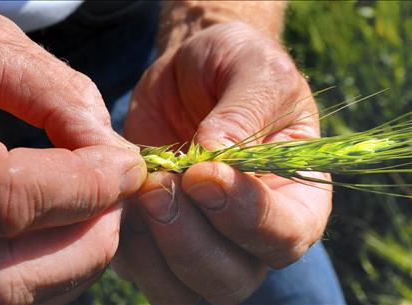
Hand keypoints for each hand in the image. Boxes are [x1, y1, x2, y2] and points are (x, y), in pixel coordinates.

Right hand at [0, 3, 145, 303]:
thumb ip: (54, 95)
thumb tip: (115, 154)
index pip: (11, 200)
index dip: (88, 186)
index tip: (130, 165)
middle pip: (13, 276)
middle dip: (91, 229)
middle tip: (117, 184)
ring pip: (15, 293)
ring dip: (78, 249)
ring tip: (93, 194)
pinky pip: (8, 292)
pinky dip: (54, 262)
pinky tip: (63, 215)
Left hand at [114, 23, 331, 304]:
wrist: (189, 75)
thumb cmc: (234, 68)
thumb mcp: (252, 70)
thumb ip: (243, 111)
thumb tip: (214, 156)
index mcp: (295, 197)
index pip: (286, 236)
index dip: (246, 216)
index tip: (204, 174)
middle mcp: (252, 233)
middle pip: (232, 279)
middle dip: (192, 240)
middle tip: (161, 187)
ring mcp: (205, 241)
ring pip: (184, 287)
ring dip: (156, 246)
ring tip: (143, 187)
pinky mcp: (158, 238)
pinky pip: (142, 269)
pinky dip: (128, 242)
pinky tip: (125, 196)